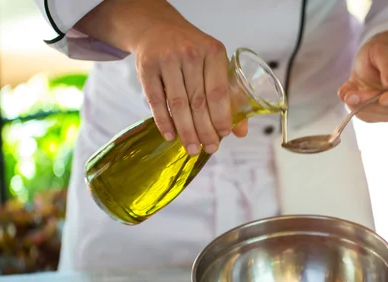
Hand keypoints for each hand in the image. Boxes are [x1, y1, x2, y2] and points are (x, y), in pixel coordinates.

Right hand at [132, 6, 248, 154]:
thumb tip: (240, 132)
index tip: (223, 135)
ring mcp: (167, 60)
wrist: (157, 28)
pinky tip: (171, 136)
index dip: (221, 117)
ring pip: (178, 104)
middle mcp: (190, 54)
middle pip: (199, 102)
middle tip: (210, 148)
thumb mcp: (213, 63)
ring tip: (192, 148)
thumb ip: (228, 95)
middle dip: (205, 130)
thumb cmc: (191, 51)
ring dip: (186, 131)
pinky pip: (156, 101)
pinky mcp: (147, 68)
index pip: (219, 91)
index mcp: (213, 52)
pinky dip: (164, 121)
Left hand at [338, 31, 387, 122]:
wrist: (376, 57)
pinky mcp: (378, 114)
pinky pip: (366, 116)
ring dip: (359, 106)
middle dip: (371, 103)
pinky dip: (353, 106)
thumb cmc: (387, 50)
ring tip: (347, 92)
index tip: (383, 98)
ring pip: (377, 116)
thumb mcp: (386, 50)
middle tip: (351, 95)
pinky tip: (347, 92)